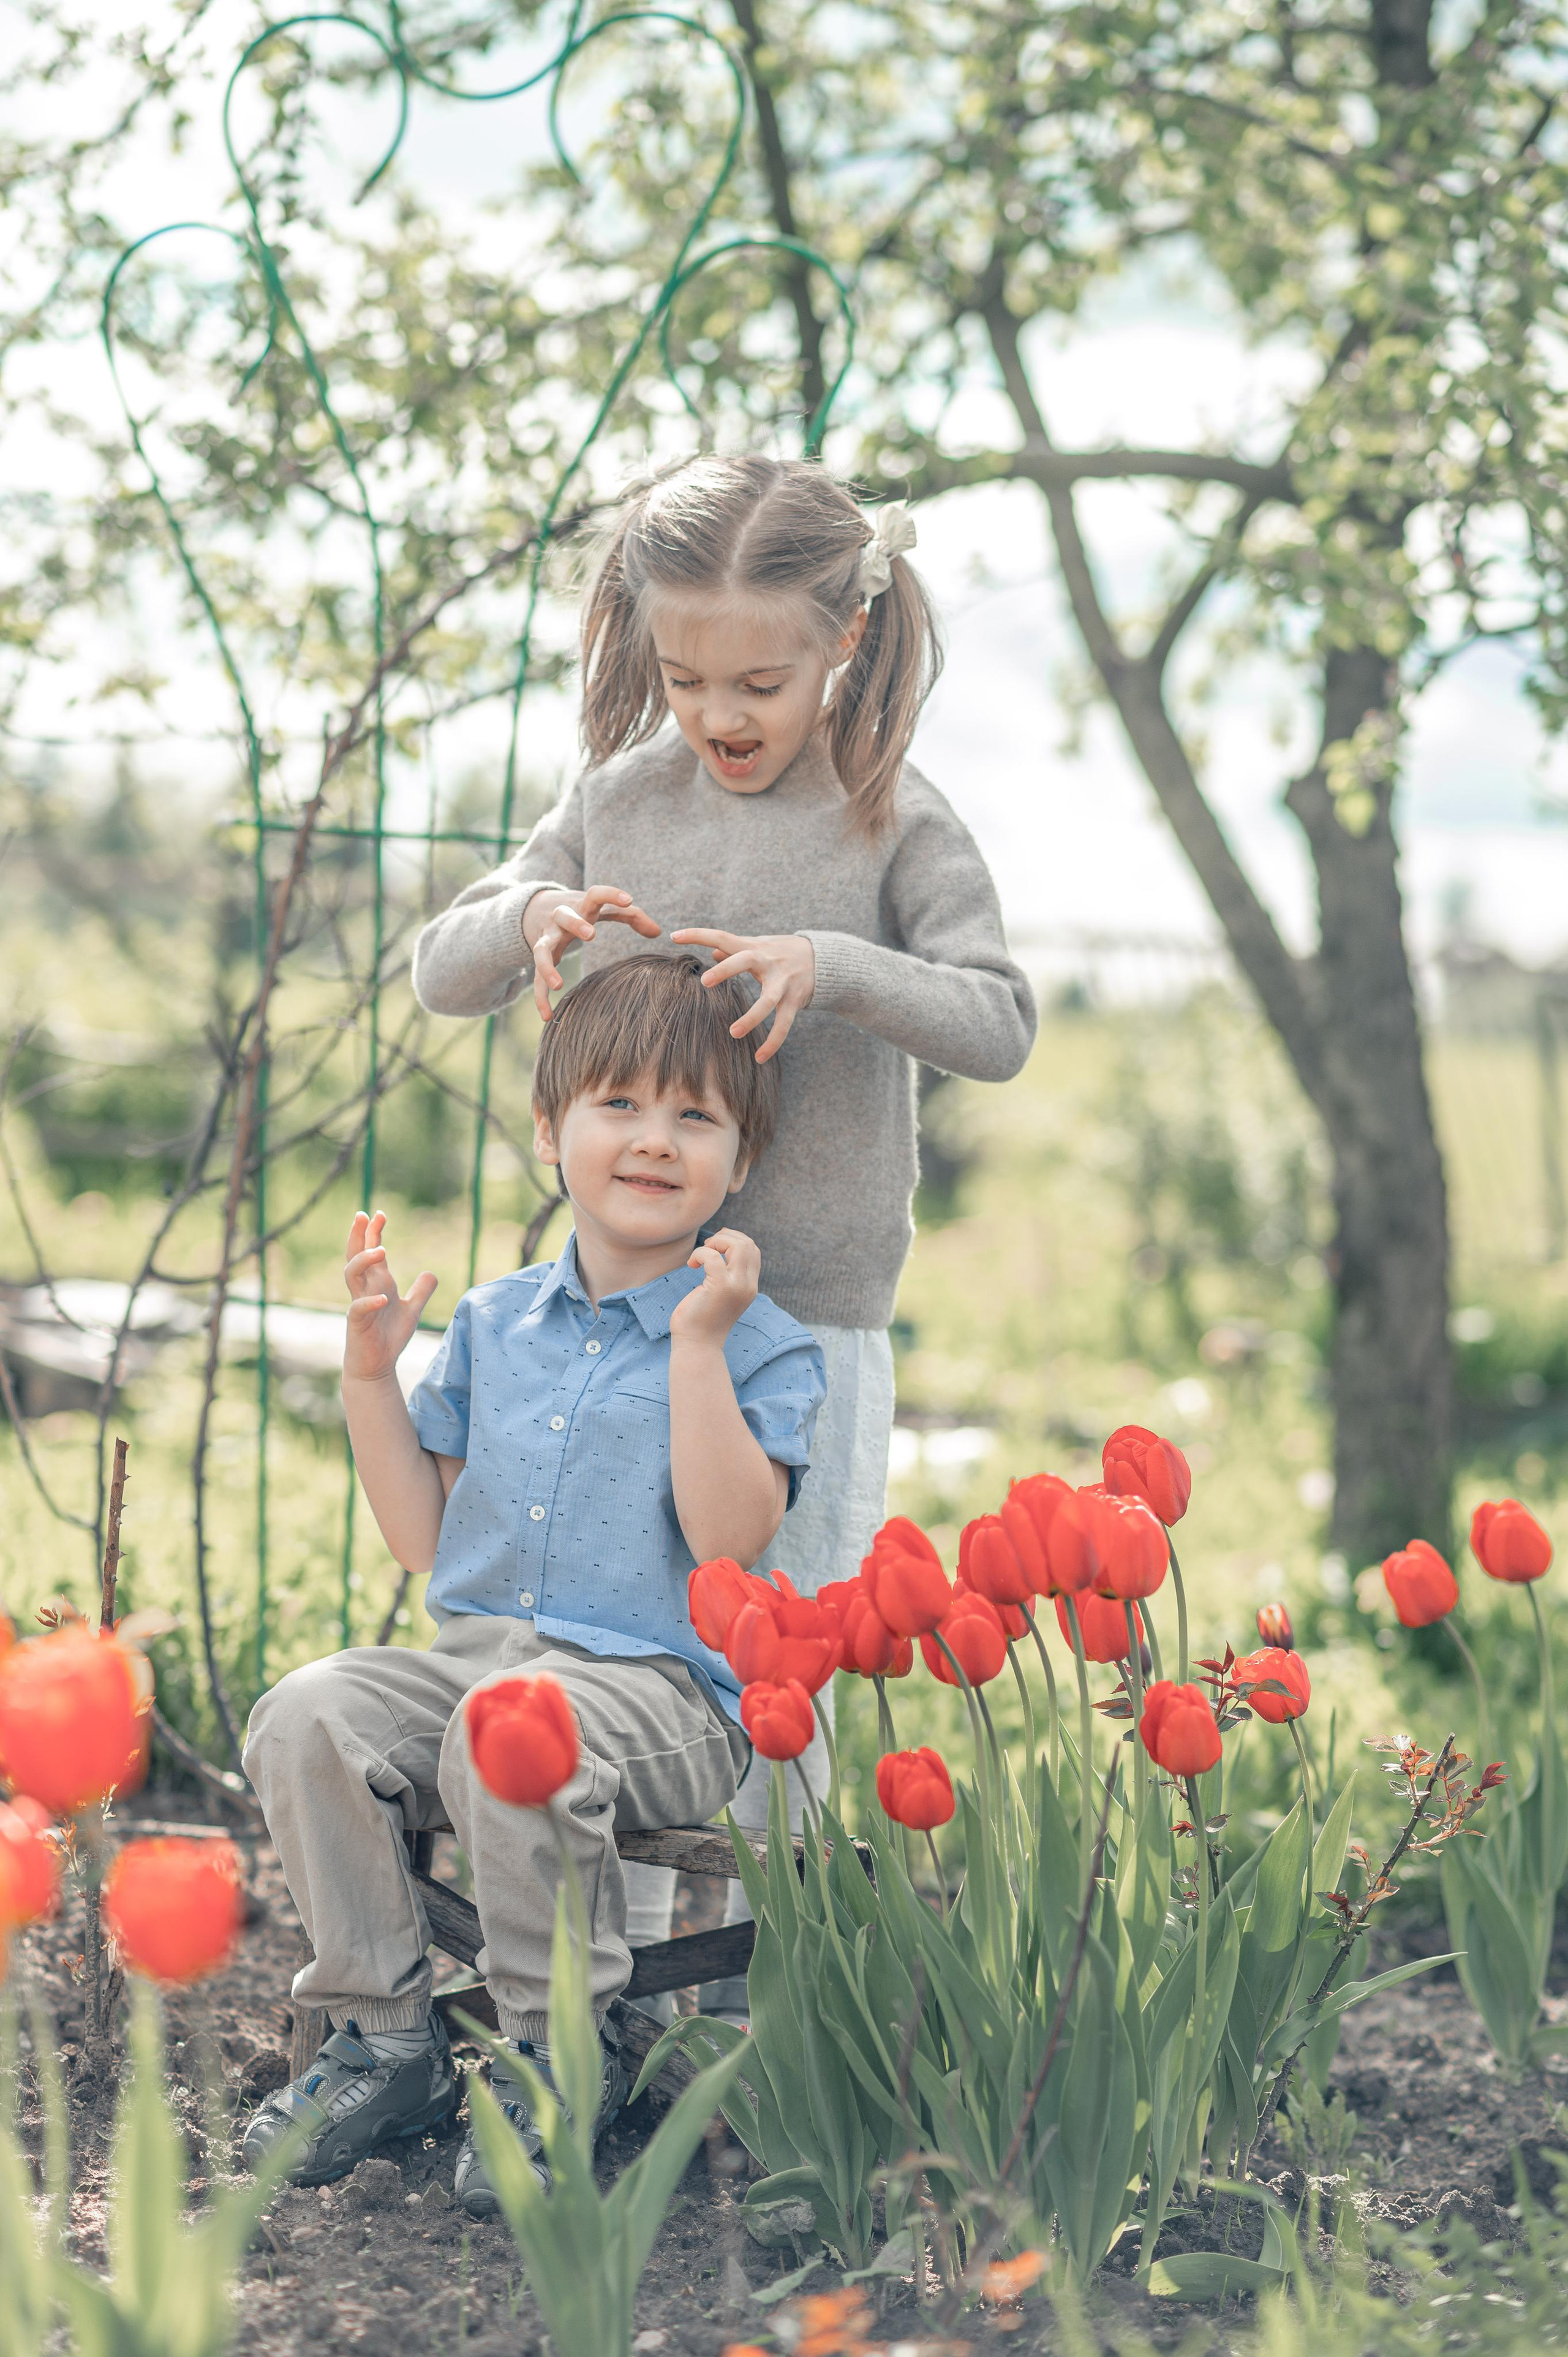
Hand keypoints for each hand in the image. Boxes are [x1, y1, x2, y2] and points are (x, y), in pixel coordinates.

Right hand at [343, 1210, 438, 1383]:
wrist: (377, 1366)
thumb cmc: (389, 1337)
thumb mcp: (412, 1311)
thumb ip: (421, 1292)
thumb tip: (432, 1273)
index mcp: (377, 1282)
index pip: (372, 1251)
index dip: (373, 1232)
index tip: (379, 1214)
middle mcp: (365, 1289)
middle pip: (355, 1255)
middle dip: (358, 1235)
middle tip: (363, 1215)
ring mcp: (359, 1304)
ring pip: (352, 1275)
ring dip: (363, 1261)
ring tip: (381, 1251)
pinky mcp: (357, 1323)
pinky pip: (358, 1307)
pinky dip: (369, 1301)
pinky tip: (384, 1298)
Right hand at [525, 885, 660, 1019]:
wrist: (538, 908)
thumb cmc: (581, 910)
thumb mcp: (602, 909)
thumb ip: (631, 916)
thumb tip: (659, 932)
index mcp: (582, 905)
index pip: (596, 894)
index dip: (612, 894)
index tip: (629, 900)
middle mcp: (561, 918)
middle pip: (564, 916)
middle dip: (575, 924)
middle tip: (590, 934)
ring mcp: (547, 937)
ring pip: (542, 949)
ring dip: (547, 966)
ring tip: (558, 986)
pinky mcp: (540, 957)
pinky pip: (536, 978)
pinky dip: (540, 997)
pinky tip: (547, 1016)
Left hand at [668, 929, 814, 1062]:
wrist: (824, 958)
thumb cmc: (782, 951)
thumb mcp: (759, 945)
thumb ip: (735, 948)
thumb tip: (710, 951)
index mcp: (753, 947)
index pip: (722, 936)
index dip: (698, 935)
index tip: (674, 936)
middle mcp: (767, 961)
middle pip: (745, 961)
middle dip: (726, 969)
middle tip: (704, 982)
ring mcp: (783, 982)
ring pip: (767, 1000)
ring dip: (752, 1016)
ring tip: (734, 1033)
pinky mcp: (795, 1000)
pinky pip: (784, 1024)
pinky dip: (773, 1042)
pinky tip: (760, 1058)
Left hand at [669, 1227, 760, 1349]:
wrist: (697, 1346)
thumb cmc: (702, 1320)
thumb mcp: (721, 1294)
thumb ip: (727, 1276)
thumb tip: (718, 1249)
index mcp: (749, 1286)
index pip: (753, 1250)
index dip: (734, 1240)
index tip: (714, 1248)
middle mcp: (748, 1285)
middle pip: (748, 1244)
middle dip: (725, 1237)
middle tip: (706, 1249)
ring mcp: (736, 1286)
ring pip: (738, 1245)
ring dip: (716, 1241)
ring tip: (701, 1255)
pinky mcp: (720, 1288)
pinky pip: (713, 1257)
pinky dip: (700, 1253)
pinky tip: (691, 1265)